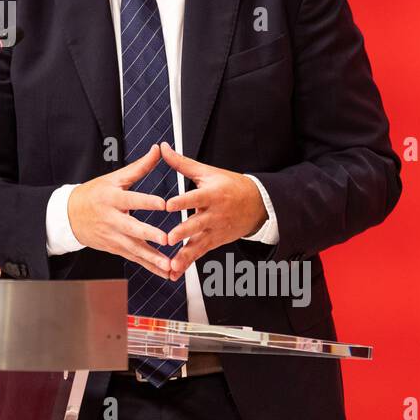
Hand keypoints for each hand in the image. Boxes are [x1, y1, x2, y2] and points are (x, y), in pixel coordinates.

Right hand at [67, 144, 173, 279]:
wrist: (69, 216)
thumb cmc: (94, 194)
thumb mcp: (114, 178)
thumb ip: (139, 167)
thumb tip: (157, 150)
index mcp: (112, 198)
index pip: (132, 199)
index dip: (147, 202)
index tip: (164, 204)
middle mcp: (112, 219)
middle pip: (132, 228)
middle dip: (149, 235)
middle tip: (166, 239)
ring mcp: (113, 236)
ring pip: (134, 249)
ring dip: (152, 258)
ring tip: (169, 265)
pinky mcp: (115, 248)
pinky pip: (134, 259)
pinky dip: (149, 267)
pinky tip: (165, 272)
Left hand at [159, 142, 267, 274]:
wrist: (258, 205)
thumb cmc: (229, 186)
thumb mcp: (207, 172)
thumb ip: (182, 163)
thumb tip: (162, 147)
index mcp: (212, 194)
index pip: (196, 197)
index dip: (183, 201)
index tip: (168, 205)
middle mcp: (214, 214)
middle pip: (197, 223)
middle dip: (184, 231)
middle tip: (169, 237)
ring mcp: (216, 230)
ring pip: (199, 243)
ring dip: (185, 254)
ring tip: (171, 263)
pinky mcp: (215, 242)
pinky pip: (199, 254)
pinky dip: (187, 264)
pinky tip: (173, 272)